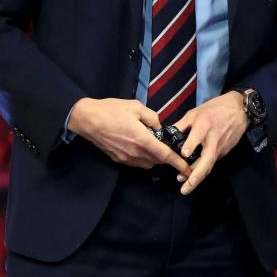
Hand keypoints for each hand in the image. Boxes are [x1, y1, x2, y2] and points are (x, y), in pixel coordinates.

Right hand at [68, 97, 191, 178]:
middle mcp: (136, 153)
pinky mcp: (118, 159)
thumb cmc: (110, 110)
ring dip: (153, 157)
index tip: (189, 170)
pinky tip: (138, 145)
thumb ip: (152, 117)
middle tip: (167, 146)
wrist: (86, 119)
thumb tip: (159, 127)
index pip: (166, 156)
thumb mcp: (135, 106)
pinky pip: (136, 162)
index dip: (179, 164)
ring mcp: (126, 158)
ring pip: (147, 163)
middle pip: (158, 161)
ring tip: (151, 144)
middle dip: (165, 157)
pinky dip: (142, 157)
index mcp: (142, 139)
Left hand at [171, 92, 247, 194]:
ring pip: (209, 165)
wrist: (240, 110)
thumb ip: (181, 125)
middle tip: (184, 187)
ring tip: (185, 186)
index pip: (197, 136)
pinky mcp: (223, 152)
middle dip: (195, 175)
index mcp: (204, 125)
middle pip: (206, 160)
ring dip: (198, 177)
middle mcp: (213, 140)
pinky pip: (211, 163)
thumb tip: (167, 135)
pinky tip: (193, 176)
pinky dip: (203, 170)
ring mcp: (220, 148)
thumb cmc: (214, 109)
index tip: (183, 154)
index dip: (190, 145)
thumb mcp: (194, 112)